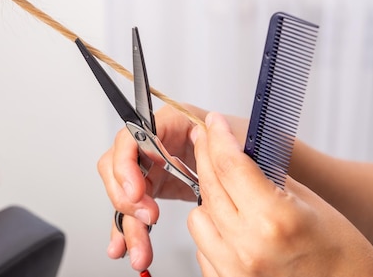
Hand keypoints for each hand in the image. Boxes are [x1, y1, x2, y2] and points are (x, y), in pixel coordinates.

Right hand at [97, 103, 248, 270]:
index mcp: (171, 121)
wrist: (252, 160)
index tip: (136, 191)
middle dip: (125, 198)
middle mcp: (155, 143)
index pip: (133, 136)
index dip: (127, 164)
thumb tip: (213, 134)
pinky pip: (132, 210)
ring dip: (128, 223)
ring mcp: (151, 167)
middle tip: (146, 218)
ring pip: (125, 194)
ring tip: (140, 251)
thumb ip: (226, 141)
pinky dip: (128, 230)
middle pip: (120, 166)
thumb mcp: (238, 138)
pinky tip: (126, 247)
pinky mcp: (152, 190)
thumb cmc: (244, 140)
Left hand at [188, 112, 372, 276]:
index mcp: (274, 220)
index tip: (213, 122)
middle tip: (207, 139)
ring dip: (208, 200)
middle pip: (210, 186)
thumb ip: (268, 178)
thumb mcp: (310, 203)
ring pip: (197, 217)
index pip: (230, 165)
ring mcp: (235, 270)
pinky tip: (231, 224)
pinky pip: (203, 248)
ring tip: (229, 194)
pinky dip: (213, 231)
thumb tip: (237, 152)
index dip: (219, 137)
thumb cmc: (343, 255)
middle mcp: (249, 247)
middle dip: (206, 156)